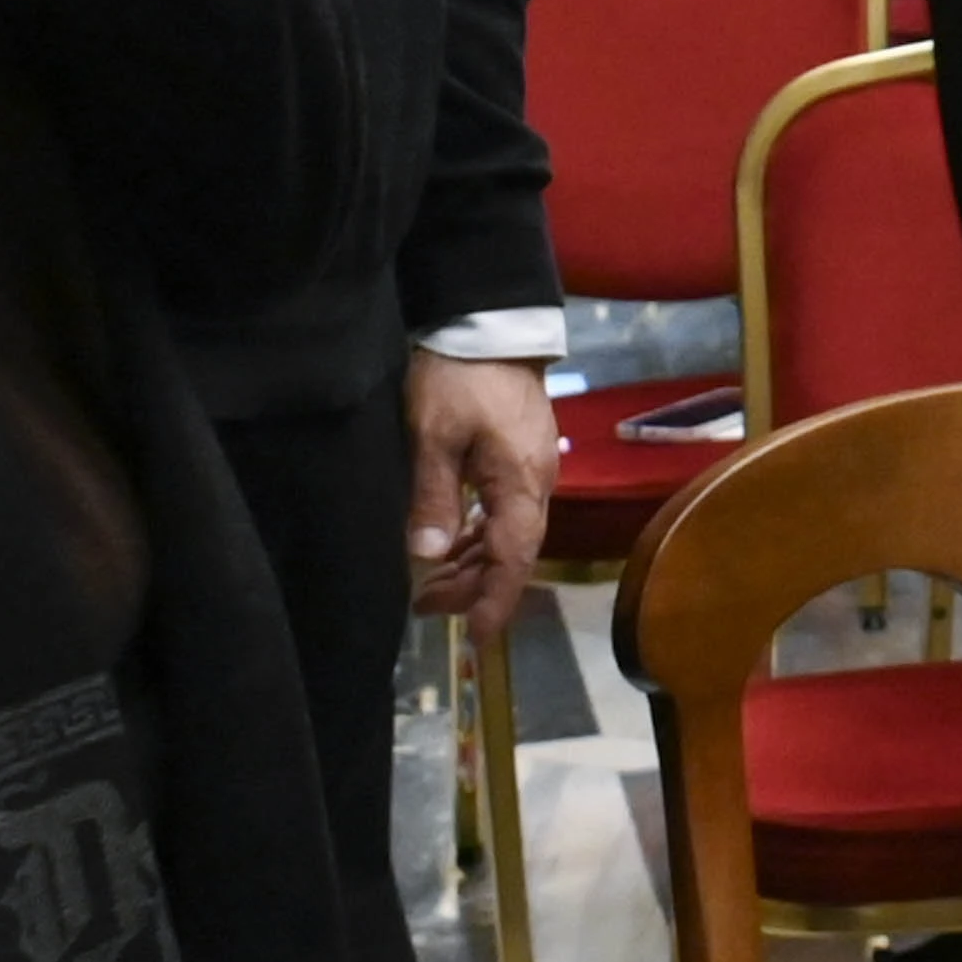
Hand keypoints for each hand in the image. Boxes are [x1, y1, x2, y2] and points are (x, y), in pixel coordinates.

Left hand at [403, 348, 556, 636]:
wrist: (491, 323)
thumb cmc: (459, 378)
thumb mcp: (433, 436)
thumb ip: (433, 497)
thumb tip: (428, 557)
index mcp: (520, 484)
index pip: (514, 559)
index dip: (495, 601)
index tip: (477, 639)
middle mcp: (536, 484)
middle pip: (513, 552)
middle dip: (473, 587)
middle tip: (424, 607)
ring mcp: (532, 469)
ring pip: (509, 533)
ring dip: (474, 563)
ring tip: (431, 585)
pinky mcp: (521, 455)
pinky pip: (505, 511)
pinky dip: (480, 536)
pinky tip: (454, 543)